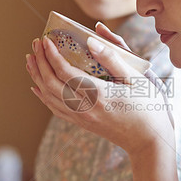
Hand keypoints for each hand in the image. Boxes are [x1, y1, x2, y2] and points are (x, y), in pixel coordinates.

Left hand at [25, 26, 174, 155]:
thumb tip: (91, 39)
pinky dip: (43, 95)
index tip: (46, 39)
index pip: (65, 72)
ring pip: (49, 96)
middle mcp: (85, 107)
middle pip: (51, 83)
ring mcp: (82, 117)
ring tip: (31, 59)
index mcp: (99, 94)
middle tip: (36, 43)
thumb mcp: (136, 79)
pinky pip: (55, 109)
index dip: (52, 55)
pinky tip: (37, 86)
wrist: (148, 142)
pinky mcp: (82, 123)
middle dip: (40, 62)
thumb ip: (113, 58)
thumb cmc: (148, 108)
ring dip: (37, 76)